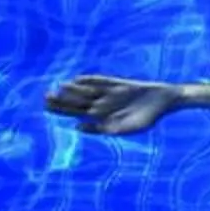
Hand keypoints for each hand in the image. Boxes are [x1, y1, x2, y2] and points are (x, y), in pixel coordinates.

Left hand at [46, 73, 180, 136]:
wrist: (165, 101)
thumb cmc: (148, 118)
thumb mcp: (128, 129)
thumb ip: (104, 130)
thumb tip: (78, 126)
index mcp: (103, 118)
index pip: (77, 114)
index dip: (62, 111)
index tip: (48, 108)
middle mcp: (103, 105)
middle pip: (78, 103)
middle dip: (62, 101)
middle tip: (44, 98)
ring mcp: (109, 93)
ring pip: (86, 92)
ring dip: (72, 91)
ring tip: (57, 88)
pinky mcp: (117, 83)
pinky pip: (100, 81)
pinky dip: (89, 80)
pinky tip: (76, 80)